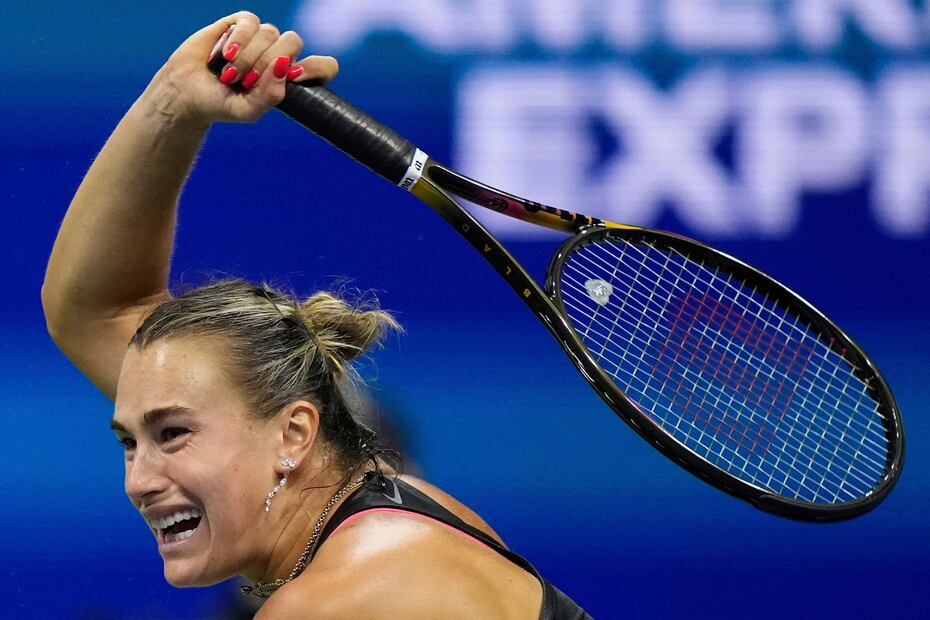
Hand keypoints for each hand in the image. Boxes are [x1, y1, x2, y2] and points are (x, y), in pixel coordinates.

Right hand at [156, 11, 338, 126]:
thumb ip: (269, 97)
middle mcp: (279, 55)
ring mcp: (261, 38)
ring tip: (229, 73)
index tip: (296, 76)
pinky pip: (250, 22)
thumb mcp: (247, 111)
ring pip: (270, 33)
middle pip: (293, 43)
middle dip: (268, 63)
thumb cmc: (220, 104)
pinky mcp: (240, 24)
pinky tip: (226, 54)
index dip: (317, 67)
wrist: (185, 92)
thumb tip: (284, 67)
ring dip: (247, 57)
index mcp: (289, 78)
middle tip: (246, 81)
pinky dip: (238, 39)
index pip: (324, 67)